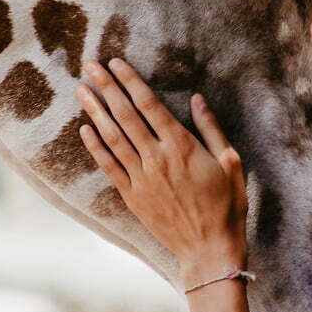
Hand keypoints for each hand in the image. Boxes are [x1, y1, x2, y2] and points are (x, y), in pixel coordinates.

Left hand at [76, 58, 247, 276]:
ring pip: (112, 137)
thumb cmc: (226, 205)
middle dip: (106, 87)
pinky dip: (95, 146)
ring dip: (94, 111)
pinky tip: (84, 129)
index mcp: (181, 145)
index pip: (149, 104)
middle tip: (89, 66)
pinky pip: (109, 166)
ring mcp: (141, 178)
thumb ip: (211, 128)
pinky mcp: (133, 196)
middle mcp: (157, 158)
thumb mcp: (230, 161)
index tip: (116, 62)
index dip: (130, 81)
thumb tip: (196, 99)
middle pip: (125, 114)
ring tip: (80, 90)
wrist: (209, 249)